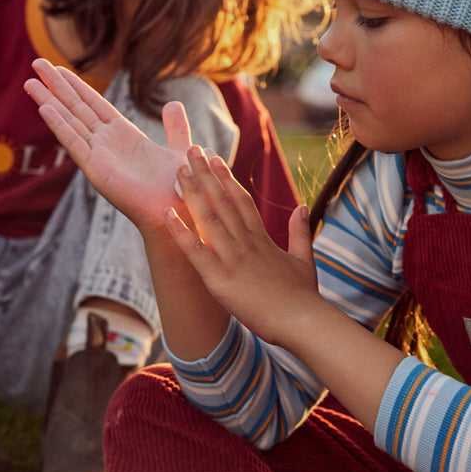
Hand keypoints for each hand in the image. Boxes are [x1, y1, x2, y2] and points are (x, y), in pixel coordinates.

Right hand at [24, 58, 191, 235]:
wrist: (178, 211)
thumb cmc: (179, 187)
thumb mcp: (178, 149)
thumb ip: (175, 127)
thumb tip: (172, 104)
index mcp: (124, 136)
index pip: (95, 104)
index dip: (77, 86)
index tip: (59, 68)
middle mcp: (107, 143)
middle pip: (76, 108)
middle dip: (57, 86)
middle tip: (36, 63)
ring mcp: (99, 156)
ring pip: (69, 122)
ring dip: (49, 101)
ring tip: (29, 82)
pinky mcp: (96, 170)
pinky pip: (75, 143)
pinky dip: (60, 125)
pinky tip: (45, 108)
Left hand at [164, 144, 323, 346]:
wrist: (303, 321)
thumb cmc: (303, 296)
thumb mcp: (304, 259)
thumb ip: (300, 231)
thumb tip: (302, 207)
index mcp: (262, 239)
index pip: (241, 201)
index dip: (226, 179)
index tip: (215, 159)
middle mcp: (246, 243)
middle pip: (222, 201)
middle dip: (205, 175)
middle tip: (190, 150)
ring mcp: (233, 259)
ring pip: (208, 218)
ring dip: (191, 193)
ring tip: (177, 170)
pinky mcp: (220, 279)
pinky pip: (195, 251)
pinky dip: (180, 231)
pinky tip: (167, 213)